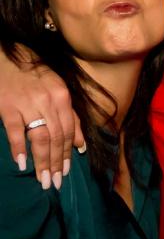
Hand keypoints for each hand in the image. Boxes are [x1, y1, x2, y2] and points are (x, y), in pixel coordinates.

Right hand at [0, 47, 83, 188]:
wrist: (6, 55)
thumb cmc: (34, 73)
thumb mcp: (58, 90)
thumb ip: (70, 116)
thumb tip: (81, 144)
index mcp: (62, 98)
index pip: (68, 131)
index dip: (67, 153)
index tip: (66, 171)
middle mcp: (48, 102)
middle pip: (56, 138)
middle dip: (56, 162)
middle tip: (55, 182)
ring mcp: (27, 104)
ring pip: (40, 138)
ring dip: (42, 161)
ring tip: (43, 179)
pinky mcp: (7, 106)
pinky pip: (15, 131)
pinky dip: (18, 148)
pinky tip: (21, 163)